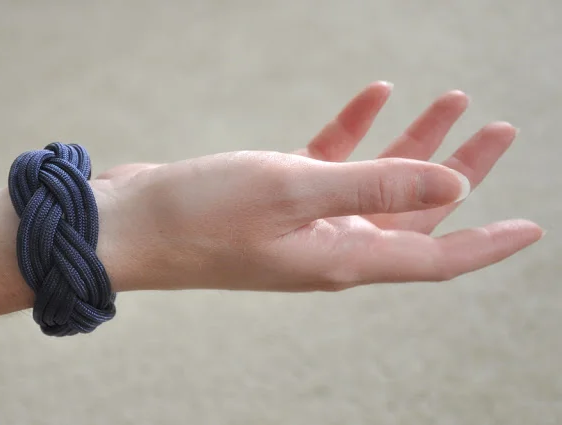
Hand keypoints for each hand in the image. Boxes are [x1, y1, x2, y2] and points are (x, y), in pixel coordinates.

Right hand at [93, 82, 542, 292]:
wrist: (132, 224)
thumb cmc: (203, 215)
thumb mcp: (294, 192)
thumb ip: (375, 188)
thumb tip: (449, 186)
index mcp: (342, 258)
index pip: (436, 258)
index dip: (488, 243)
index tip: (533, 228)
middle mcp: (331, 246)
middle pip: (415, 213)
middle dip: (462, 171)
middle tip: (499, 128)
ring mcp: (305, 221)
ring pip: (377, 182)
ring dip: (414, 144)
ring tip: (451, 101)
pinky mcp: (278, 196)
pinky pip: (332, 162)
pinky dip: (356, 130)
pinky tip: (375, 96)